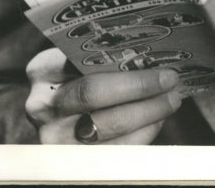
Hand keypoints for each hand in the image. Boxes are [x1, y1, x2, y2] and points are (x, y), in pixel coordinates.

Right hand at [25, 47, 182, 143]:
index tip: (160, 63)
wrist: (52, 108)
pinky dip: (140, 136)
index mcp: (43, 70)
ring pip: (105, 126)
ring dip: (147, 114)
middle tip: (170, 81)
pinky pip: (111, 152)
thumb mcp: (77, 59)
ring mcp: (53, 136)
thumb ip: (103, 55)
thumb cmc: (75, 75)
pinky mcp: (68, 160)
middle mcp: (43, 105)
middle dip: (140, 88)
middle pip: (94, 95)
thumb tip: (155, 54)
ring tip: (171, 100)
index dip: (122, 66)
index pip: (84, 63)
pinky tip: (156, 120)